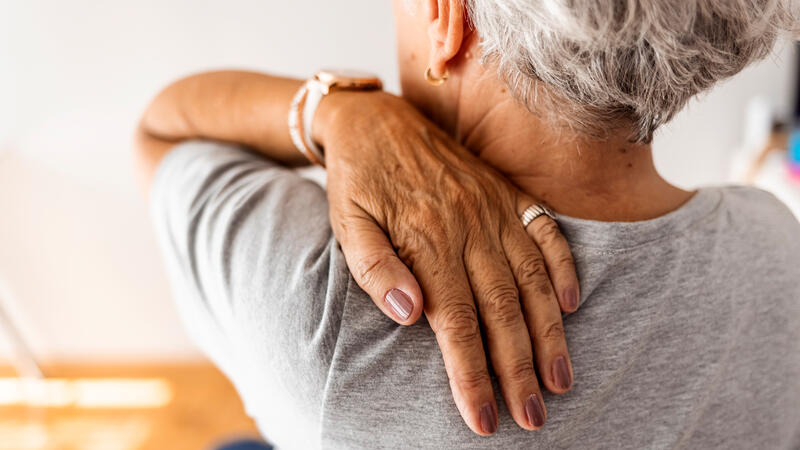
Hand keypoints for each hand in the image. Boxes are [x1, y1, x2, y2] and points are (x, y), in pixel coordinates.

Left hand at [316, 90, 579, 434]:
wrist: (376, 120)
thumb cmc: (357, 181)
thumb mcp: (347, 223)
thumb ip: (375, 268)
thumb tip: (407, 315)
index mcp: (427, 240)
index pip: (455, 322)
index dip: (471, 373)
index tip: (482, 418)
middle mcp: (468, 227)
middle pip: (501, 310)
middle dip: (518, 369)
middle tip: (533, 417)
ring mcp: (493, 209)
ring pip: (531, 280)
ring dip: (548, 333)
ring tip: (560, 379)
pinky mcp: (507, 194)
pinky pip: (545, 232)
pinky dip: (563, 268)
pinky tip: (571, 304)